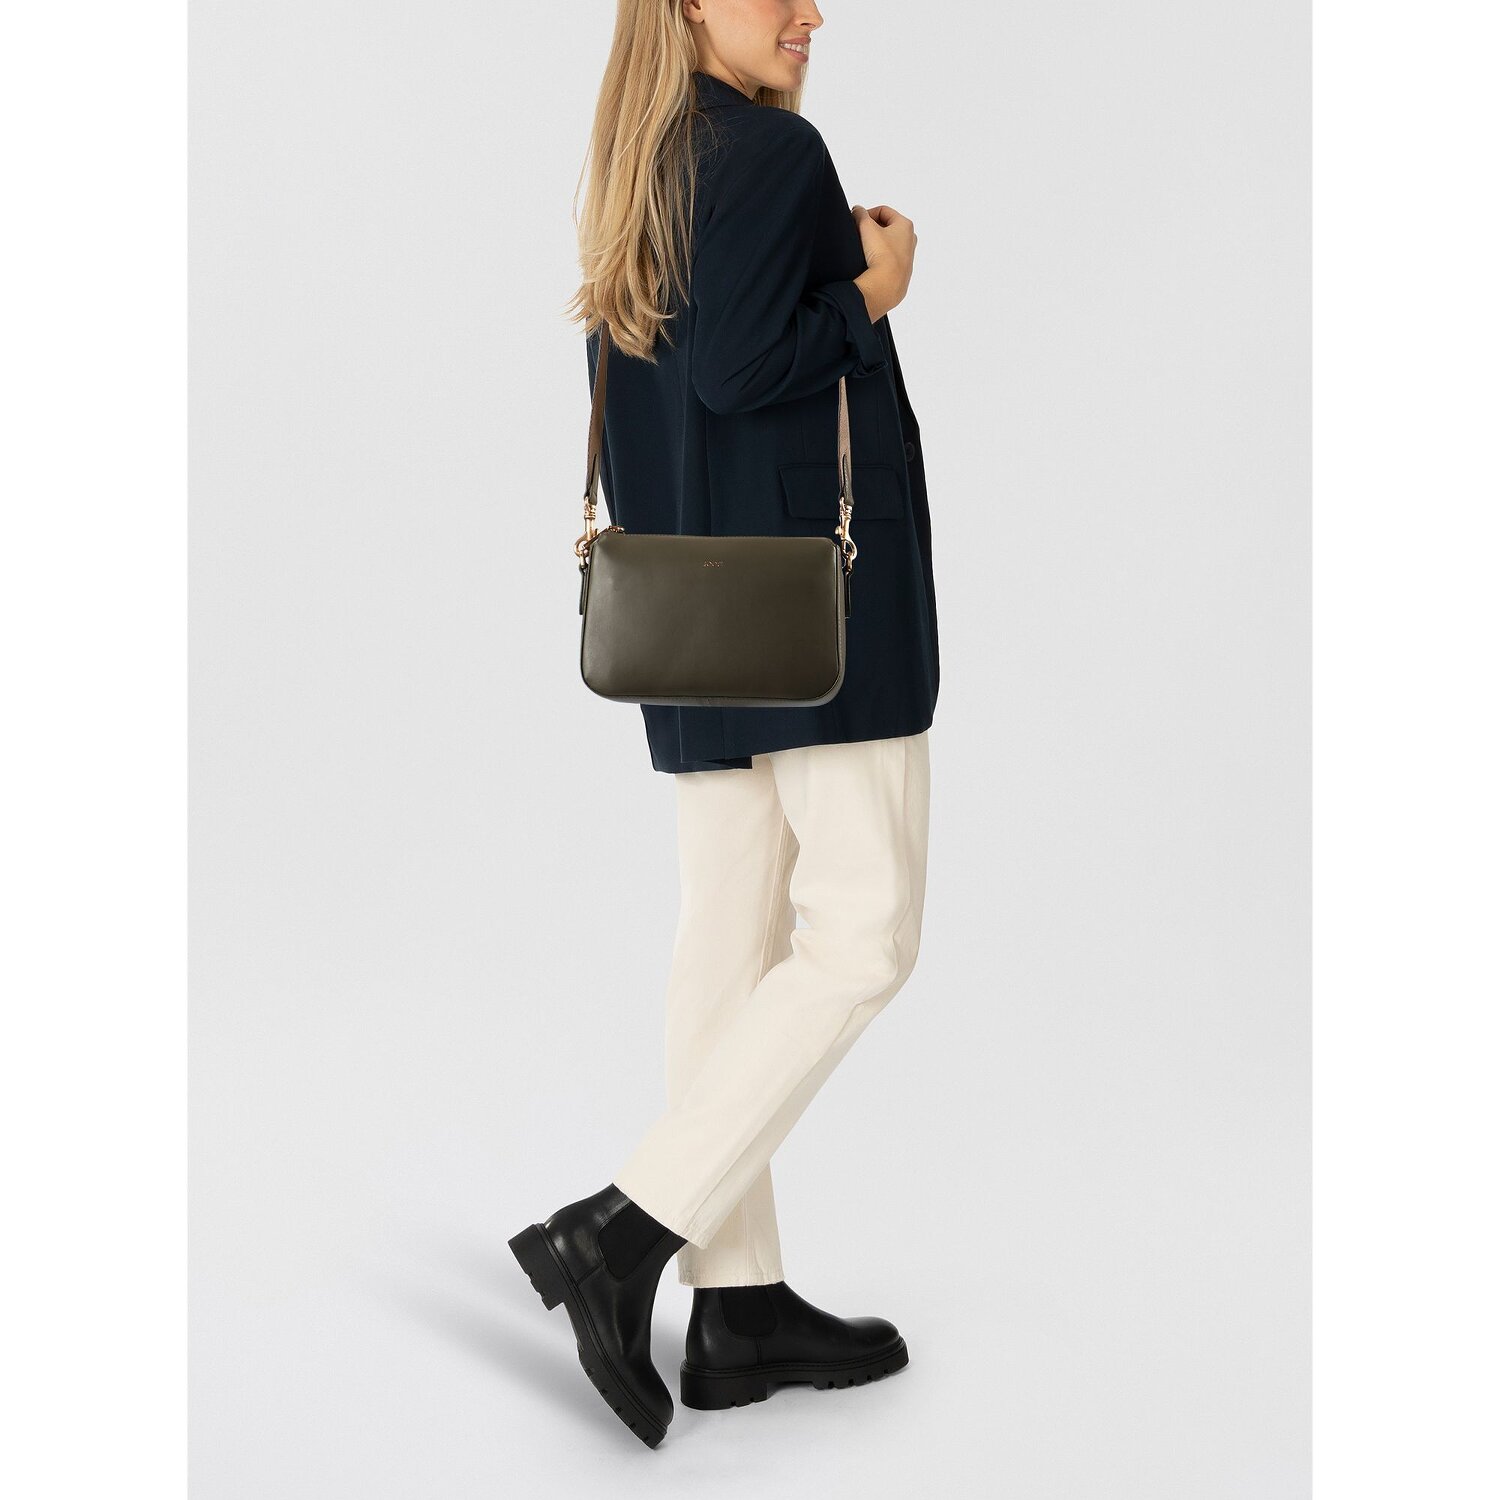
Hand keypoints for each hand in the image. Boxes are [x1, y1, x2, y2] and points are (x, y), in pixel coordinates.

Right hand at [852, 203, 916, 322]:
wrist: (886, 285)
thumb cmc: (881, 254)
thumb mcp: (866, 227)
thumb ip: (860, 214)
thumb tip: (857, 210)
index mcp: (905, 225)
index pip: (883, 211)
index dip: (867, 214)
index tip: (857, 222)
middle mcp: (910, 240)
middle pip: (887, 227)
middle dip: (872, 229)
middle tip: (860, 235)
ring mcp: (908, 258)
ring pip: (888, 245)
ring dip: (876, 245)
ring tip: (865, 251)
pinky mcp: (902, 273)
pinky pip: (888, 261)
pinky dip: (880, 259)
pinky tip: (871, 264)